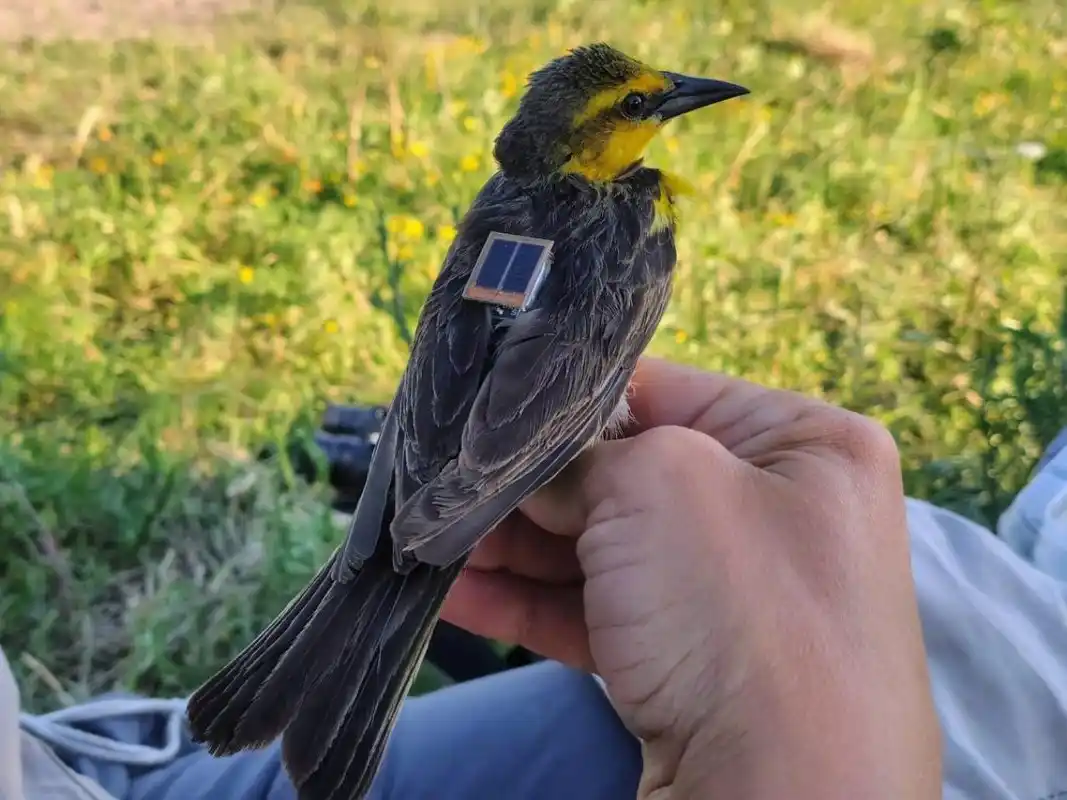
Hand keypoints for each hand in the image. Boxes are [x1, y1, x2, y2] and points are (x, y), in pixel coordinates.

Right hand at [442, 357, 941, 798]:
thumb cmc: (738, 613)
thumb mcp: (656, 485)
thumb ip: (583, 458)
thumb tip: (530, 466)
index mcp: (805, 444)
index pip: (665, 392)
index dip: (572, 401)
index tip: (489, 410)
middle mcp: (779, 513)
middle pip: (627, 475)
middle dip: (532, 485)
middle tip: (448, 482)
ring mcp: (735, 595)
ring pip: (604, 550)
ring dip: (516, 547)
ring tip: (435, 540)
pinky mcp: (693, 664)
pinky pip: (600, 613)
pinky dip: (529, 603)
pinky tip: (457, 593)